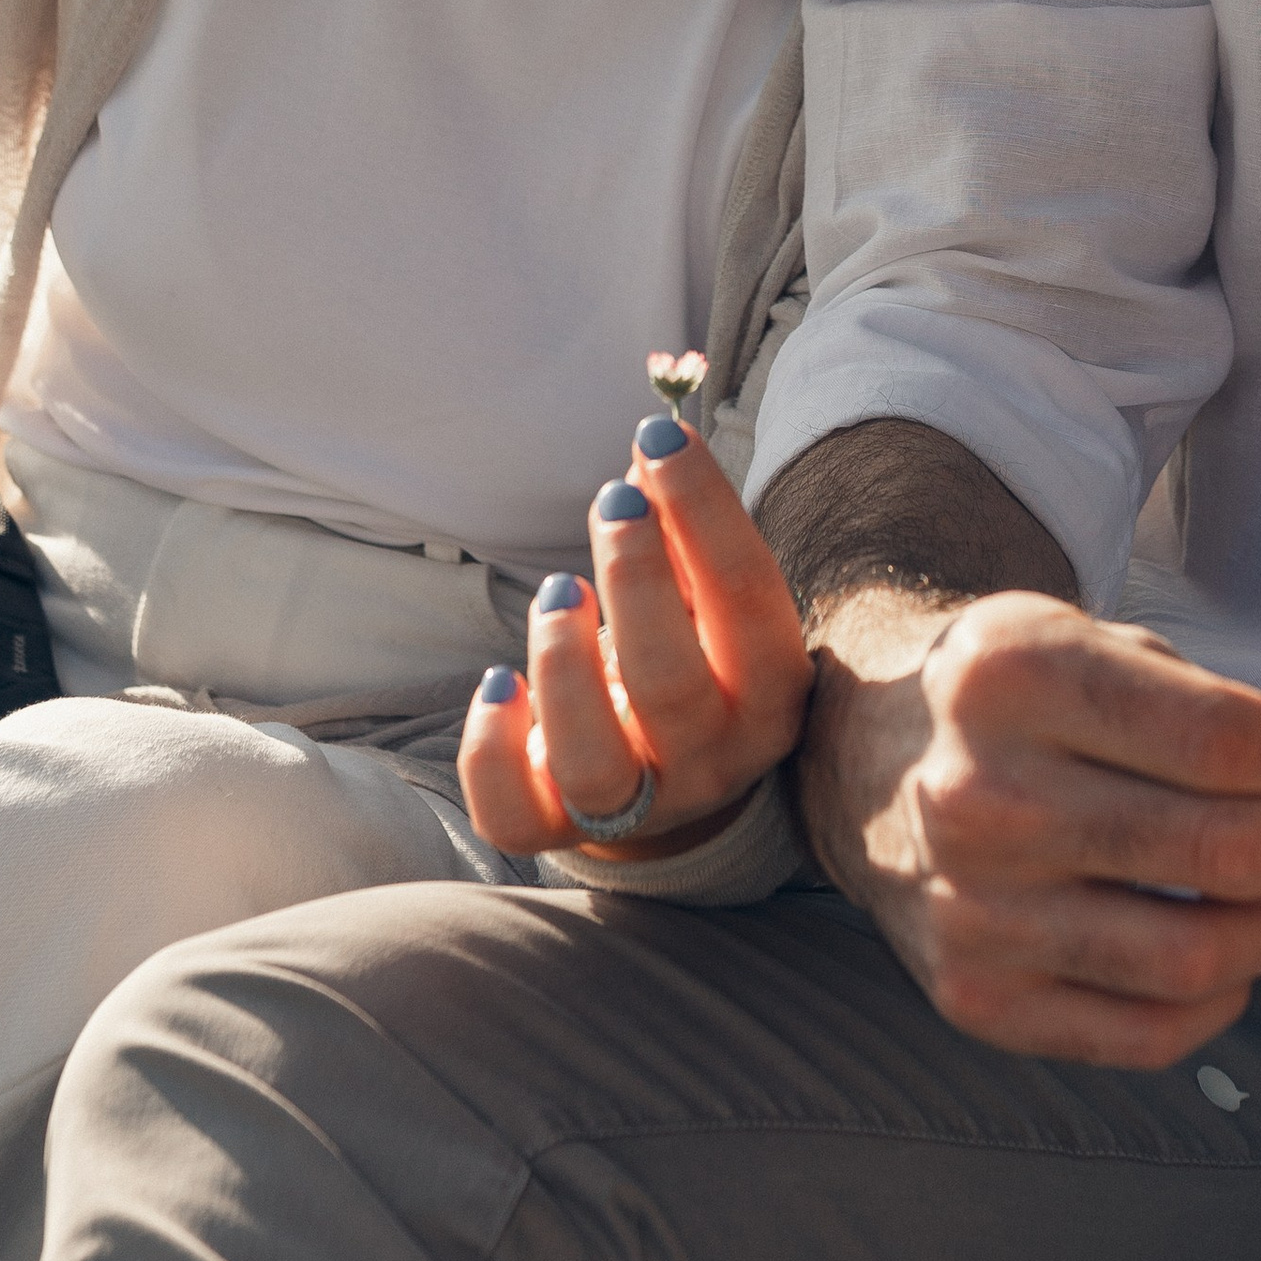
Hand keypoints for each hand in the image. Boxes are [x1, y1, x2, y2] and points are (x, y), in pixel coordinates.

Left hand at [459, 416, 812, 858]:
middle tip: (612, 500)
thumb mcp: (705, 600)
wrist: (674, 786)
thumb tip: (654, 429)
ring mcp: (636, 806)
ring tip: (557, 591)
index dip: (706, 512)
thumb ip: (682, 528)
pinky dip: (491, 749)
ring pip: (593, 763)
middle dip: (637, 582)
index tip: (661, 436)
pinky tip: (496, 684)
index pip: (749, 599)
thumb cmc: (694, 659)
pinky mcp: (556, 831)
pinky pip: (513, 813)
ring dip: (564, 668)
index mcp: (768, 690)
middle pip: (672, 687)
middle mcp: (711, 759)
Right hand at [795, 581, 1260, 1064]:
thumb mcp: (1091, 641)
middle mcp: (981, 798)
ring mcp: (972, 910)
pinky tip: (1242, 953)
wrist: (859, 757)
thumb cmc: (1014, 696)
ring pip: (1193, 957)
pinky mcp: (971, 998)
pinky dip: (1223, 999)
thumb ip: (1214, 709)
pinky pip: (1143, 1033)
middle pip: (1218, 851)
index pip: (1217, 741)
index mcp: (1015, 678)